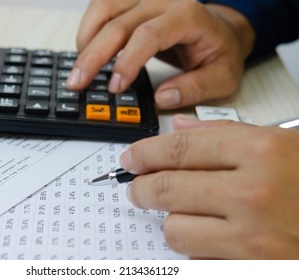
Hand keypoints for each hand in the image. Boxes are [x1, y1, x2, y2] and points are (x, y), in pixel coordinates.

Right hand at [66, 0, 254, 109]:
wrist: (220, 31)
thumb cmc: (220, 52)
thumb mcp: (222, 77)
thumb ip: (195, 88)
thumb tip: (163, 98)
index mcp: (188, 16)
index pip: (148, 35)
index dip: (127, 61)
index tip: (114, 87)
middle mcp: (164, 1)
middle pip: (118, 22)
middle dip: (93, 55)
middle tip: (77, 82)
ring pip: (104, 7)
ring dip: (86, 38)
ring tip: (79, 68)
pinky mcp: (134, 2)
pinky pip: (104, 6)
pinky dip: (90, 28)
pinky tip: (86, 49)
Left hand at [120, 115, 298, 258]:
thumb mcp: (279, 143)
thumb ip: (224, 134)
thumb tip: (178, 128)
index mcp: (261, 152)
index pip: (179, 149)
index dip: (145, 153)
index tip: (130, 159)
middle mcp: (254, 195)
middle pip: (167, 188)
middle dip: (142, 188)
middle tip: (137, 187)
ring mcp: (253, 241)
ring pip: (175, 230)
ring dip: (175, 222)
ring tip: (189, 215)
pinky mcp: (252, 270)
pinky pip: (198, 262)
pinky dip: (199, 250)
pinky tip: (217, 239)